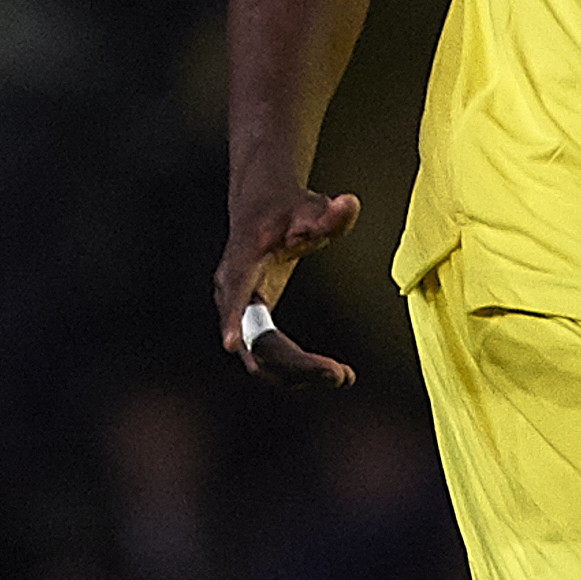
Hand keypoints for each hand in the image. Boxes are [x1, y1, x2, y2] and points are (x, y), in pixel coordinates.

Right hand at [215, 187, 361, 388]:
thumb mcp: (311, 207)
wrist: (261, 210)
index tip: (230, 342)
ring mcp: (237, 312)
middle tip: (340, 372)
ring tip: (342, 375)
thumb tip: (350, 204)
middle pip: (254, 341)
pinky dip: (296, 369)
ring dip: (298, 374)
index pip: (234, 291)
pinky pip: (267, 358)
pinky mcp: (249, 325)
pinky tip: (330, 370)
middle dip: (295, 364)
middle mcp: (230, 292)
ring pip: (260, 359)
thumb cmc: (285, 210)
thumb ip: (332, 213)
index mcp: (241, 260)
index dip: (232, 317)